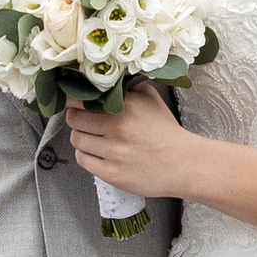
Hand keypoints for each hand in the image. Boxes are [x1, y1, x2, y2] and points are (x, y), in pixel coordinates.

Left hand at [63, 80, 193, 201]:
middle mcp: (120, 127)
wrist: (183, 163)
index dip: (75, 99)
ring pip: (76, 139)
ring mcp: (115, 152)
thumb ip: (126, 87)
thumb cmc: (165, 131)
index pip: (82, 98)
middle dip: (76, 118)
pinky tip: (97, 152)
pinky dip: (86, 155)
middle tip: (84, 120)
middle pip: (74, 118)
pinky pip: (82, 160)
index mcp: (128, 105)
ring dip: (81, 137)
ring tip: (93, 137)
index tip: (76, 102)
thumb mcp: (150, 99)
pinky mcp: (112, 173)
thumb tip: (99, 83)